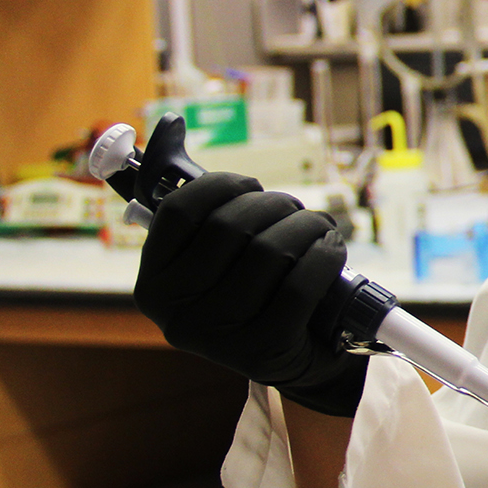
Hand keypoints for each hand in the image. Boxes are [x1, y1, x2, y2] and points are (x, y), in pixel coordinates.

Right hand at [134, 171, 366, 415]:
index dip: (221, 184)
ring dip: (307, 225)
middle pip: (231, 227)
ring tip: (319, 227)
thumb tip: (169, 124)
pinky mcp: (264, 349)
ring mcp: (218, 337)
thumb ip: (201, 212)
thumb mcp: (218, 261)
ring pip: (270, 251)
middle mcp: (176, 314)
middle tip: (296, 209)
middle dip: (275, 205)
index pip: (179, 211)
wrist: (303, 362)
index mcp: (154, 286)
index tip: (250, 184)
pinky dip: (326, 255)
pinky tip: (333, 249)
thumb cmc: (260, 296)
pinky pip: (302, 282)